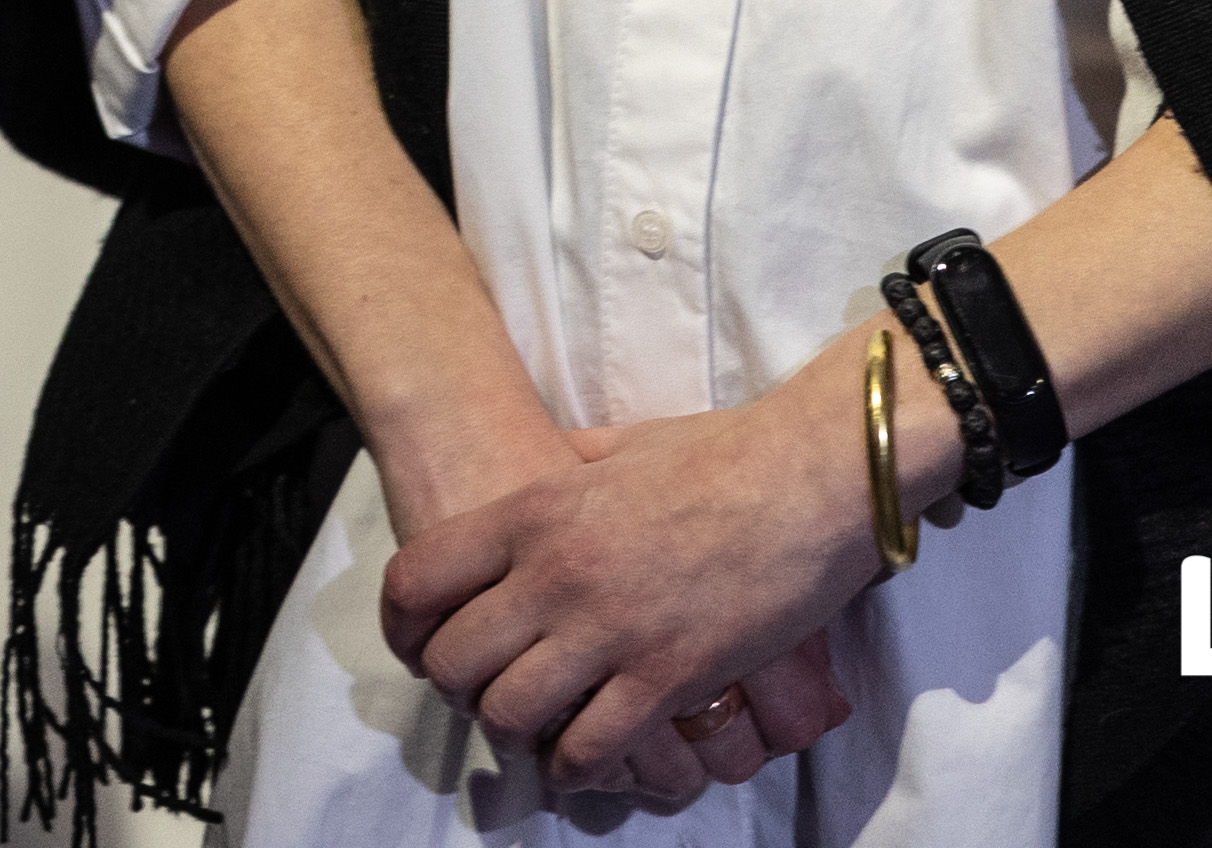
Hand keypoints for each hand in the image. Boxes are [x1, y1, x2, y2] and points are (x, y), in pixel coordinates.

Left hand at [379, 367, 880, 786]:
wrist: (808, 478)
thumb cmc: (719, 454)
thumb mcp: (618, 445)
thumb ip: (569, 465)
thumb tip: (551, 465)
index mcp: (532, 511)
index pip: (418, 578)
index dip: (403, 623)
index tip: (418, 643)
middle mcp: (555, 574)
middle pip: (454, 659)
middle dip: (455, 687)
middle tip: (480, 691)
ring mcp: (609, 631)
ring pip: (511, 713)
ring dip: (513, 732)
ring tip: (529, 731)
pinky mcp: (666, 679)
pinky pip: (591, 748)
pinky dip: (576, 766)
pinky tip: (582, 759)